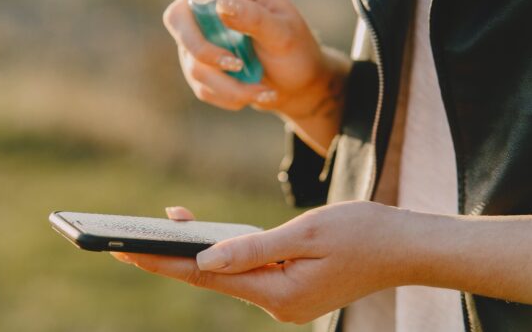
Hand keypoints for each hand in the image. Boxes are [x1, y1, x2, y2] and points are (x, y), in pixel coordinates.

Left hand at [112, 202, 407, 323]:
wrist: (407, 246)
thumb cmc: (364, 233)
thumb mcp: (306, 233)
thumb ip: (253, 248)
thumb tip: (204, 257)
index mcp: (279, 293)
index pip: (206, 276)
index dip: (163, 262)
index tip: (126, 251)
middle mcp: (277, 303)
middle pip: (210, 278)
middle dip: (168, 258)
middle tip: (124, 240)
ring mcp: (284, 298)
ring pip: (227, 274)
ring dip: (195, 252)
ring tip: (160, 227)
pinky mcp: (290, 287)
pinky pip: (247, 271)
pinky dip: (224, 253)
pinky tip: (207, 237)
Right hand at [164, 0, 349, 153]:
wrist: (296, 88)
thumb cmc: (295, 51)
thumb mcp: (285, 34)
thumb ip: (255, 19)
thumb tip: (221, 5)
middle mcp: (212, 4)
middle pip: (178, 17)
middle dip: (203, 50)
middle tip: (235, 65)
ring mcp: (201, 34)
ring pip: (192, 60)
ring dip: (228, 84)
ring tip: (260, 89)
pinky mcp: (198, 64)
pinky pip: (199, 83)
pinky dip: (228, 95)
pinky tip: (251, 93)